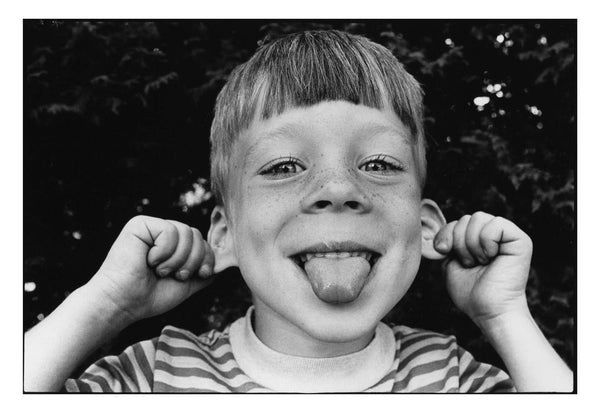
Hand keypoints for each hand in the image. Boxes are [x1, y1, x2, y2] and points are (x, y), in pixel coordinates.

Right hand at [89, 215, 215, 323]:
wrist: (123, 304)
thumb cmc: (150, 296)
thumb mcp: (188, 283)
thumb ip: (205, 270)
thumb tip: (225, 259)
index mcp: (174, 245)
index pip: (202, 241)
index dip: (207, 258)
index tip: (201, 275)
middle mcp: (163, 233)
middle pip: (197, 235)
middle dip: (193, 260)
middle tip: (175, 275)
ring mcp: (152, 227)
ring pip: (186, 232)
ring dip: (178, 259)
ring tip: (161, 270)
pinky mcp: (140, 224)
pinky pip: (169, 231)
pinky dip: (164, 252)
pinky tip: (149, 261)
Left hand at [433, 212, 532, 326]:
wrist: (488, 311)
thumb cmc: (471, 292)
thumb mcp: (450, 263)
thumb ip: (448, 242)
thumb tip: (440, 228)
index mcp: (479, 239)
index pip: (458, 221)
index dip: (446, 233)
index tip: (443, 251)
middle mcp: (494, 235)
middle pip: (467, 217)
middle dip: (459, 241)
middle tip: (469, 263)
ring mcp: (508, 236)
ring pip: (479, 217)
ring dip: (471, 243)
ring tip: (480, 262)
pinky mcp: (520, 240)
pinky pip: (496, 224)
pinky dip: (487, 241)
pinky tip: (491, 257)